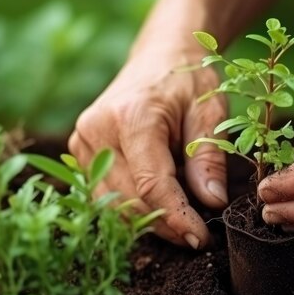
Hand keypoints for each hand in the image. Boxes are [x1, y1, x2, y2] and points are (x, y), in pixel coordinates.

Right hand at [68, 47, 226, 248]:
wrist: (160, 56)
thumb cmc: (188, 81)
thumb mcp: (210, 113)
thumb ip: (208, 159)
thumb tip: (212, 203)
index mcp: (132, 116)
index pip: (151, 184)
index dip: (177, 217)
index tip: (201, 238)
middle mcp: (97, 130)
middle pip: (128, 199)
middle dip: (165, 225)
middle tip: (197, 236)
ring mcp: (83, 142)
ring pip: (112, 203)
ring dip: (148, 221)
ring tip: (182, 223)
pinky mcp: (81, 151)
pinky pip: (105, 194)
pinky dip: (133, 208)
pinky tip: (161, 207)